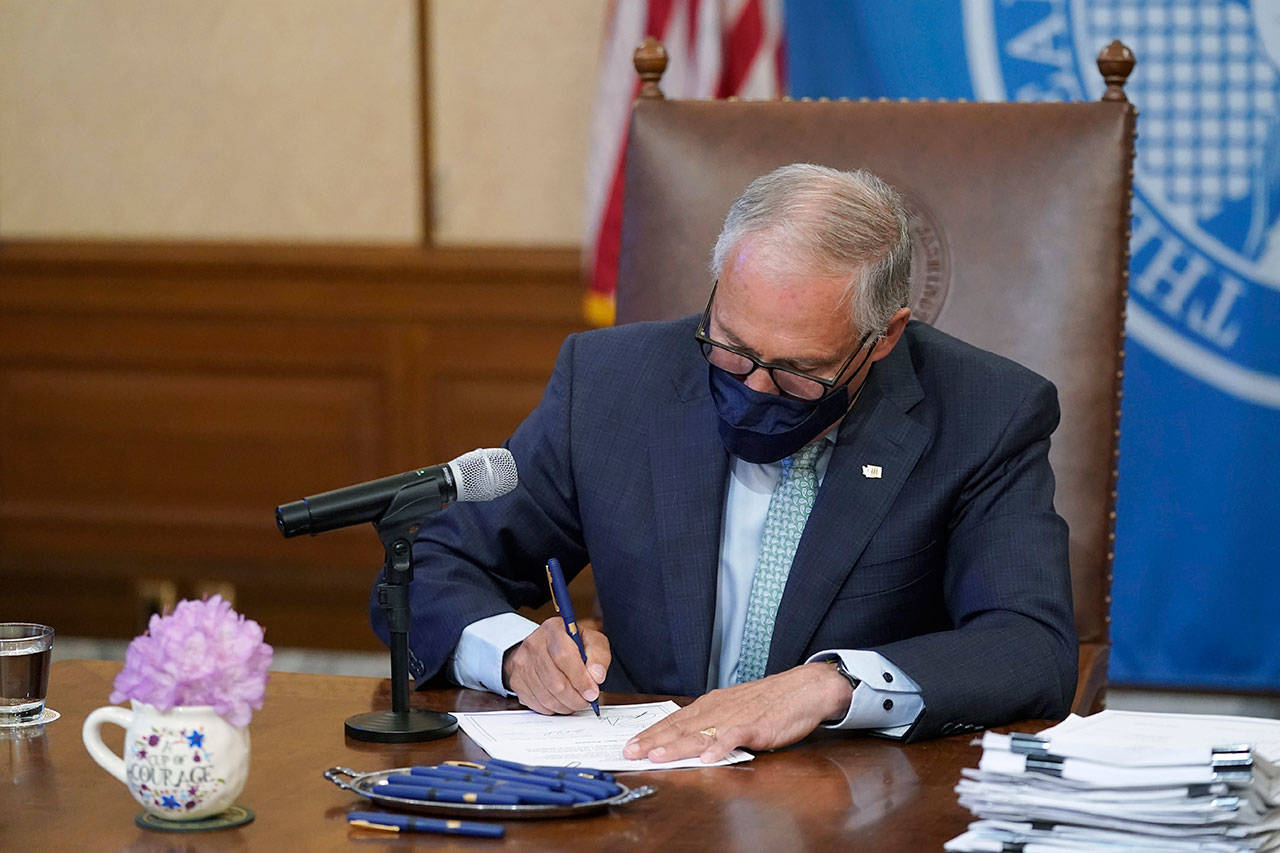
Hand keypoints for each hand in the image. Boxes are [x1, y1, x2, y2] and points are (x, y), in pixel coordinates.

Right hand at [502, 617, 609, 714]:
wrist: (543, 647)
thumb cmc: (572, 645)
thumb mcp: (592, 642)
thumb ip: (598, 656)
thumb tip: (596, 677)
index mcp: (554, 629)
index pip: (564, 656)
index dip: (580, 679)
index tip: (592, 693)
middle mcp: (534, 644)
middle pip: (555, 681)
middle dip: (575, 698)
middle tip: (586, 701)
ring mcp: (522, 663)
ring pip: (546, 696)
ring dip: (565, 705)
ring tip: (575, 701)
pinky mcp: (516, 680)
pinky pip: (536, 703)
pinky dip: (552, 708)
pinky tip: (561, 701)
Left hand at [622, 662, 851, 762]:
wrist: (802, 689)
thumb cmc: (768, 701)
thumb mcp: (733, 708)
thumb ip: (711, 721)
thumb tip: (688, 735)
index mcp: (711, 705)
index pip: (674, 720)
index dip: (651, 733)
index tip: (631, 744)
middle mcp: (717, 709)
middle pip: (679, 727)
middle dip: (652, 740)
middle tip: (630, 752)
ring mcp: (735, 718)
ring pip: (700, 733)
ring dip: (676, 745)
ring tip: (657, 755)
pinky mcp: (755, 726)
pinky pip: (734, 737)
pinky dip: (720, 748)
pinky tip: (708, 758)